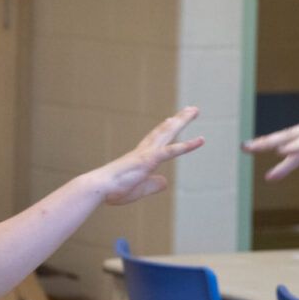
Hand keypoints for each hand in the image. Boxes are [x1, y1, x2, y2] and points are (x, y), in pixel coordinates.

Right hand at [90, 107, 204, 205]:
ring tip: (195, 110)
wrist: (99, 187)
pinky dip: (187, 145)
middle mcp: (144, 151)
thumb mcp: (139, 190)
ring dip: (182, 121)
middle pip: (164, 131)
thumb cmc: (113, 190)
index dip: (165, 130)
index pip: (156, 141)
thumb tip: (165, 181)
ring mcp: (147, 153)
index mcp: (140, 158)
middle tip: (192, 109)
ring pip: (168, 133)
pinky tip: (200, 140)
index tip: (172, 120)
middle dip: (178, 119)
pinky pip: (171, 151)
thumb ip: (153, 185)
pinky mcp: (149, 160)